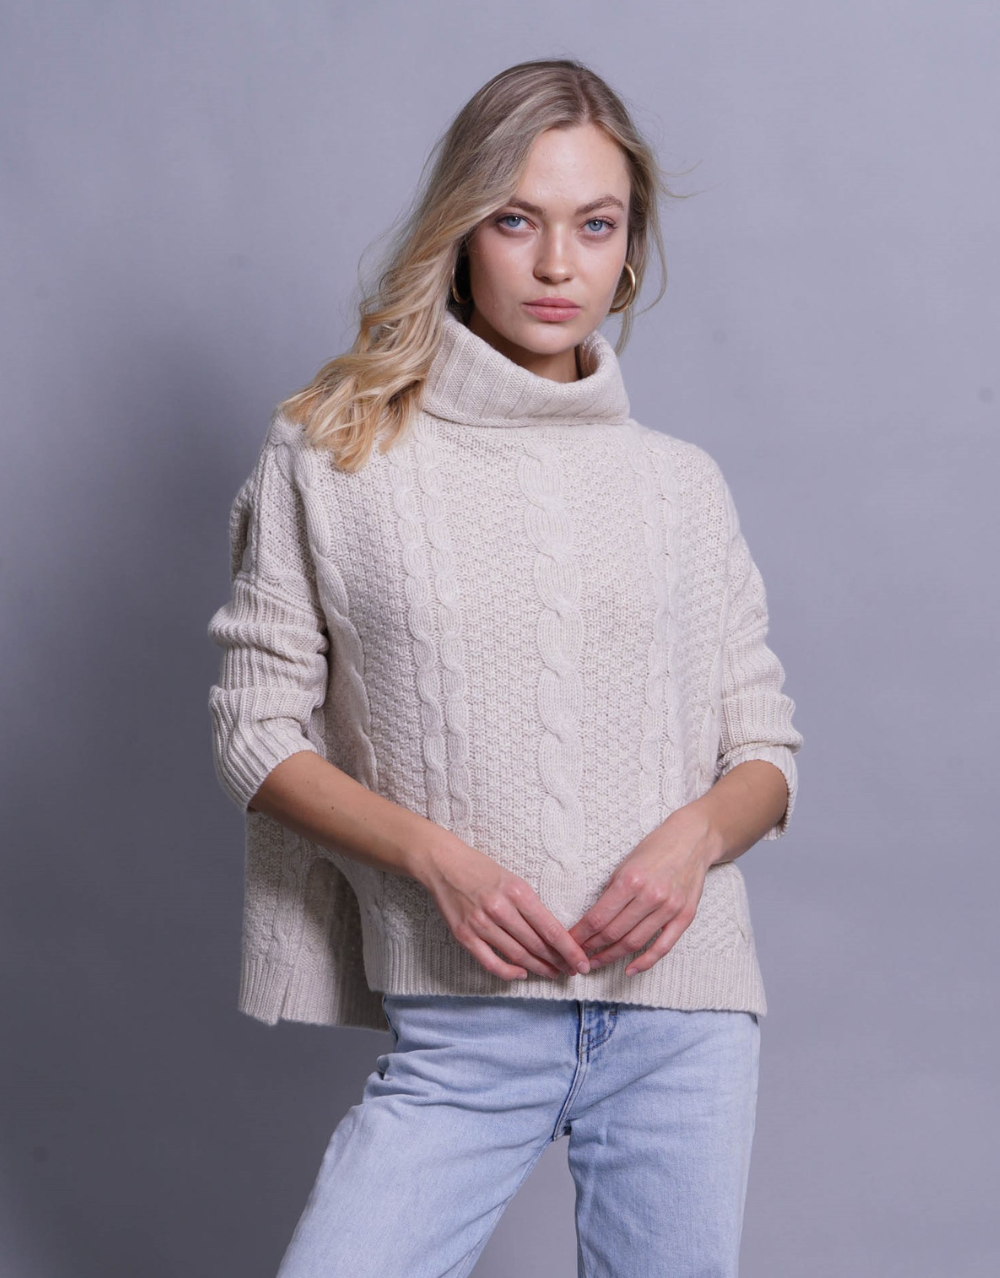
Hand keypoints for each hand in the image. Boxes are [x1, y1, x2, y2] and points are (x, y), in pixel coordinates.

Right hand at [418, 835, 592, 981]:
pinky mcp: (464, 935)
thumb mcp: (513, 880)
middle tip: (571, 970)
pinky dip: (508, 972)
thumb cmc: (481, 869)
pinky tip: (521, 973)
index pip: (550, 928)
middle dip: (558, 961)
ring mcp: (480, 924)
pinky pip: (490, 962)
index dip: (569, 950)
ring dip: (538, 968)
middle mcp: (500, 909)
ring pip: (517, 956)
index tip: (581, 962)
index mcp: (517, 892)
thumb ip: (530, 905)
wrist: (443, 864)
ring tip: (552, 973)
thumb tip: (551, 933)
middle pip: (537, 945)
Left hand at [567, 808, 717, 976]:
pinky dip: (645, 962)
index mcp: (631, 880)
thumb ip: (612, 891)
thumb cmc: (655, 848)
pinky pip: (663, 947)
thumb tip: (593, 919)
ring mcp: (669, 908)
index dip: (580, 935)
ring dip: (612, 956)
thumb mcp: (625, 863)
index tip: (568, 943)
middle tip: (577, 956)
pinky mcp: (685, 917)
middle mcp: (650, 896)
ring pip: (634, 942)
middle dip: (592, 948)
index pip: (599, 917)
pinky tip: (629, 970)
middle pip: (614, 932)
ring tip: (596, 963)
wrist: (693, 839)